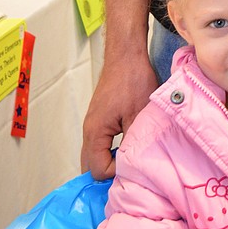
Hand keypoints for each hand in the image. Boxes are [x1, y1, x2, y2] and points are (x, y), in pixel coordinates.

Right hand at [81, 52, 158, 178]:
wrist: (126, 56)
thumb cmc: (133, 81)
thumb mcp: (139, 114)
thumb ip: (133, 143)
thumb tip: (133, 166)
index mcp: (95, 132)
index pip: (97, 170)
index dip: (117, 172)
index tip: (135, 163)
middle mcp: (89, 130)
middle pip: (89, 165)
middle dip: (108, 172)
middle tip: (129, 170)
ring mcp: (93, 124)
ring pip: (94, 154)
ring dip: (109, 161)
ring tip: (130, 160)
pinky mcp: (100, 118)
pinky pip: (99, 143)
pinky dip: (110, 150)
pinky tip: (127, 146)